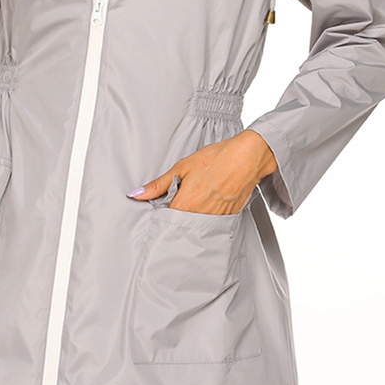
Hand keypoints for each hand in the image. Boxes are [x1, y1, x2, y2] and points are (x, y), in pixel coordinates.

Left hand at [127, 130, 276, 214]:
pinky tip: (207, 204)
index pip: (165, 222)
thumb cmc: (216, 159)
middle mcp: (200, 216)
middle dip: (175, 221)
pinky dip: (206, 218)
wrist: (248, 157)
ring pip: (196, 227)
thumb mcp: (182, 167)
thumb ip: (158, 184)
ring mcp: (215, 219)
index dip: (160, 217)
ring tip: (194, 203)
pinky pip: (211, 225)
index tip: (160, 211)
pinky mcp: (228, 218)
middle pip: (180, 227)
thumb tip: (136, 194)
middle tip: (177, 206)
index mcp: (185, 205)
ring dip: (191, 220)